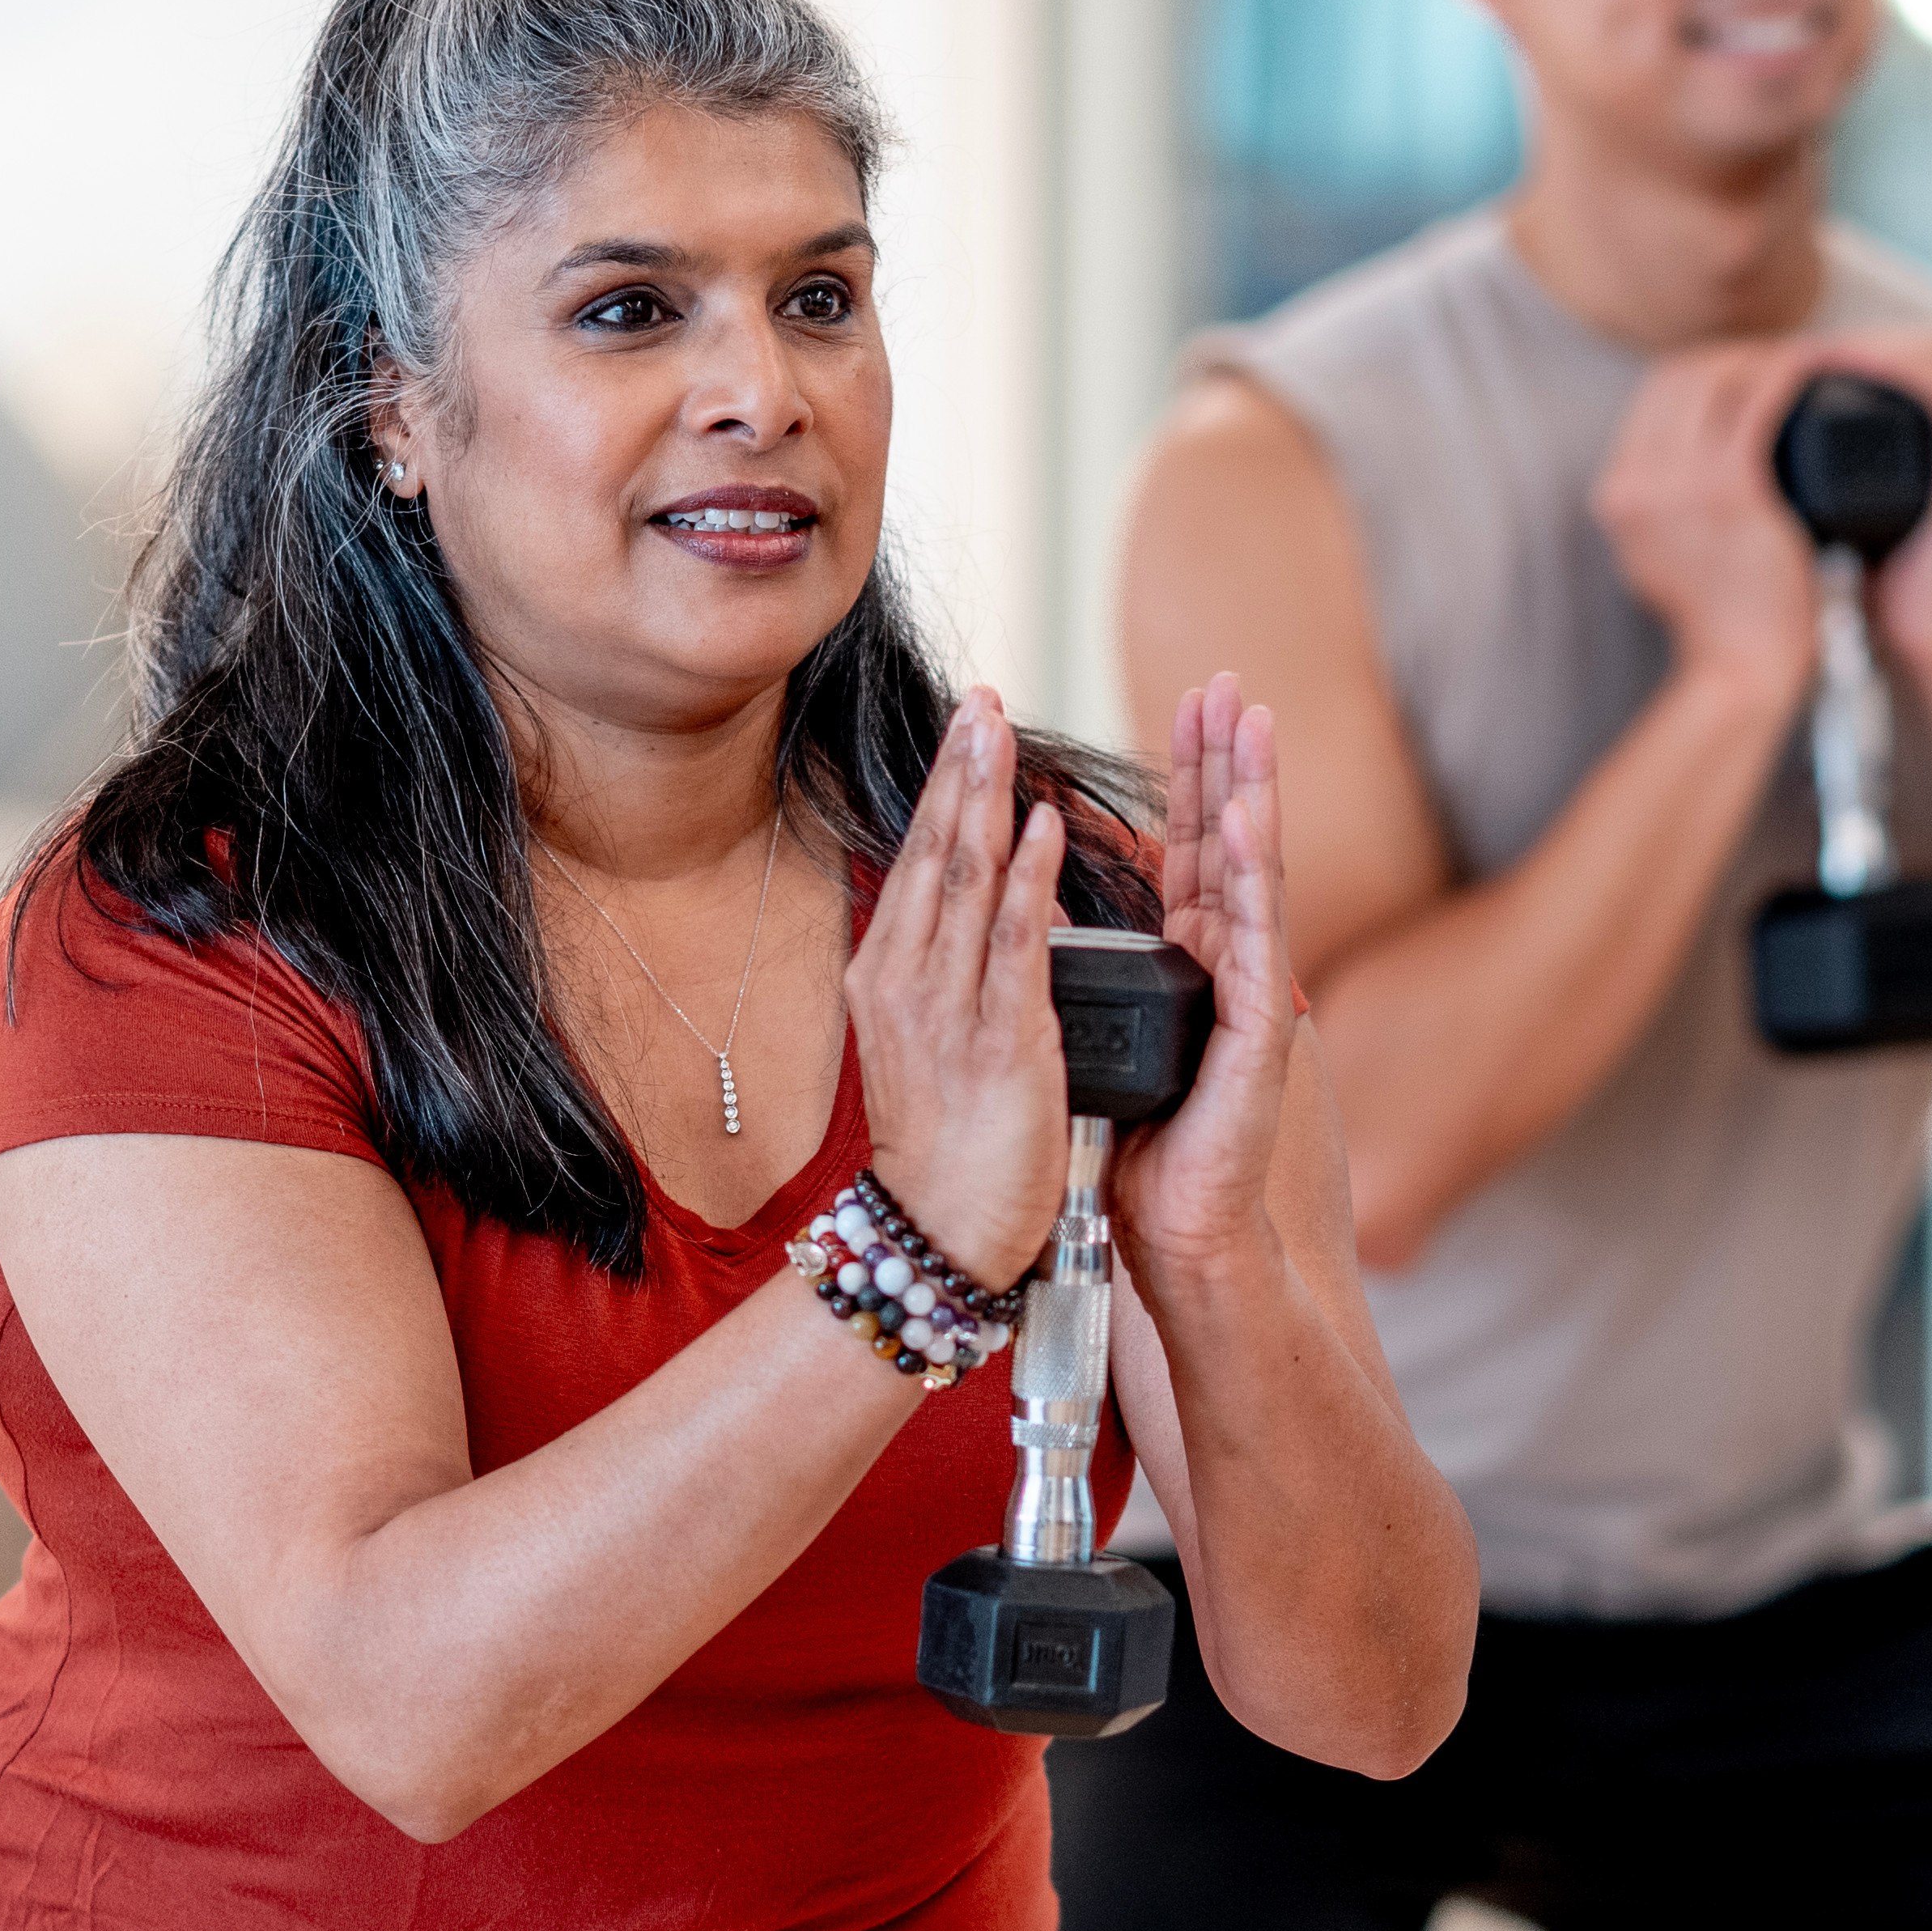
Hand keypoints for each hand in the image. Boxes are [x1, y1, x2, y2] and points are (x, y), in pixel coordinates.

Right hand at [835, 688, 1080, 1284]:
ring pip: (965, 881)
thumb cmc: (943, 1149)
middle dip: (960, 769)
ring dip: (987, 799)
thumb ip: (943, 975)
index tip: (969, 725)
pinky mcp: (1000, 1041)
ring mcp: (948, 1009)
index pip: (918, 863)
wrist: (938, 1235)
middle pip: (933, 853)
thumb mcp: (926, 1044)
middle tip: (982, 696)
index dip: (946, 789)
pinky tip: (1044, 826)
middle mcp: (906, 982)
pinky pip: (1013, 944)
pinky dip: (1028, 879)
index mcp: (887, 979)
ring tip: (1003, 730)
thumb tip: (971, 914)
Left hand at [1110, 675, 1304, 1282]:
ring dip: (1252, 796)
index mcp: (1188, 960)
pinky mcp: (1260, 1033)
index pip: (1190, 848)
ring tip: (1252, 726)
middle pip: (1230, 842)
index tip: (1189, 705)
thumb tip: (1057, 914)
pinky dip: (1250, 880)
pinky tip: (1246, 825)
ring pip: (1255, 875)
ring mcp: (1252, 994)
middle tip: (1230, 684)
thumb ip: (1100, 972)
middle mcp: (1226, 966)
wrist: (1172, 1223)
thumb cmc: (1140, 1142)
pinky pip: (1256, 942)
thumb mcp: (1106, 1034)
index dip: (1190, 778)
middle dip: (1229, 761)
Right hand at [1587, 344, 1837, 700]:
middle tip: (1776, 358)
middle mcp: (1633, 483)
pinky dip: (1786, 377)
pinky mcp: (1728, 490)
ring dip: (1758, 357)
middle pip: (1676, 376)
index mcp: (1616, 498)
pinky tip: (1813, 369)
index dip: (1700, 372)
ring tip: (1800, 360)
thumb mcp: (1664, 562)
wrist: (1739, 673)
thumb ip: (1664, 516)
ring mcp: (1675, 484)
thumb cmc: (1720, 626)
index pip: (1651, 400)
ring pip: (1715, 378)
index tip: (1742, 374)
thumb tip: (1688, 476)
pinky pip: (1757, 404)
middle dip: (1729, 355)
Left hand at [1797, 330, 1931, 692]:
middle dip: (1847, 340)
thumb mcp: (1831, 515)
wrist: (1925, 642)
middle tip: (1783, 351)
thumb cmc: (1873, 584)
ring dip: (1868, 344)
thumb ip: (1802, 477)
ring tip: (1806, 356)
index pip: (1893, 355)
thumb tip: (1728, 445)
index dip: (1834, 347)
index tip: (1770, 359)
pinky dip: (1899, 369)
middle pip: (1912, 345)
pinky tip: (1850, 367)